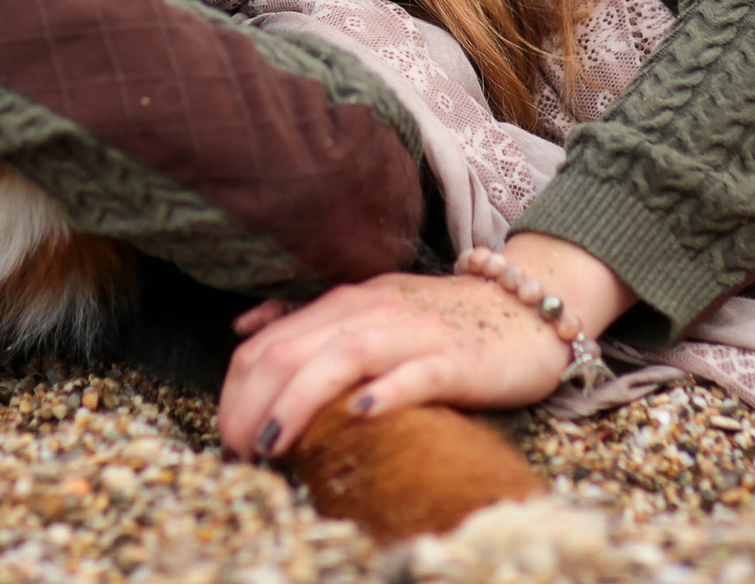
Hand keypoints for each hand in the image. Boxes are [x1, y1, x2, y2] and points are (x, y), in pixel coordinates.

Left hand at [218, 231, 635, 458]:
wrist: (529, 304)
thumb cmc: (445, 319)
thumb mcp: (370, 307)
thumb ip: (311, 320)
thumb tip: (244, 328)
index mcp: (348, 303)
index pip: (269, 342)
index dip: (236, 390)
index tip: (226, 435)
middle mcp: (373, 311)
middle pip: (293, 349)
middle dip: (252, 403)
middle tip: (236, 451)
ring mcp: (415, 333)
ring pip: (342, 356)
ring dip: (298, 400)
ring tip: (271, 442)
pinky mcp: (459, 359)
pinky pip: (417, 373)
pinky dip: (386, 391)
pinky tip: (361, 415)